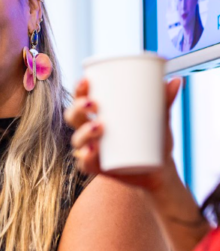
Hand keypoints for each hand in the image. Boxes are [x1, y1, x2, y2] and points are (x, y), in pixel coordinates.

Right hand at [63, 77, 182, 192]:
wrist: (160, 170)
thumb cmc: (154, 138)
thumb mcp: (159, 119)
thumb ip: (164, 100)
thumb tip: (177, 80)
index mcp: (98, 114)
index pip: (81, 98)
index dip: (78, 89)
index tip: (86, 81)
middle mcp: (89, 131)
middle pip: (73, 117)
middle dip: (77, 109)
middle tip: (93, 104)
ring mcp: (92, 149)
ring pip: (77, 140)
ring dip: (83, 132)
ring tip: (98, 128)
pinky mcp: (98, 167)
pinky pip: (85, 164)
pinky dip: (85, 158)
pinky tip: (90, 152)